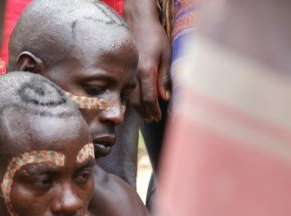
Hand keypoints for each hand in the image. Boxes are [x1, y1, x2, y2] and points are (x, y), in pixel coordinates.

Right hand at [124, 3, 170, 121]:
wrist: (138, 21)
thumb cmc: (155, 36)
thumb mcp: (166, 55)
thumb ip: (165, 78)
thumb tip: (165, 97)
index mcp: (147, 71)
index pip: (150, 98)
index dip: (154, 110)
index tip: (158, 117)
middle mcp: (134, 74)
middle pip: (138, 102)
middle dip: (145, 113)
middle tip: (152, 119)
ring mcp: (127, 73)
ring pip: (130, 98)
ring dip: (137, 109)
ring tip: (145, 115)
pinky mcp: (124, 71)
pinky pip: (126, 91)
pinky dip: (131, 100)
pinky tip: (136, 104)